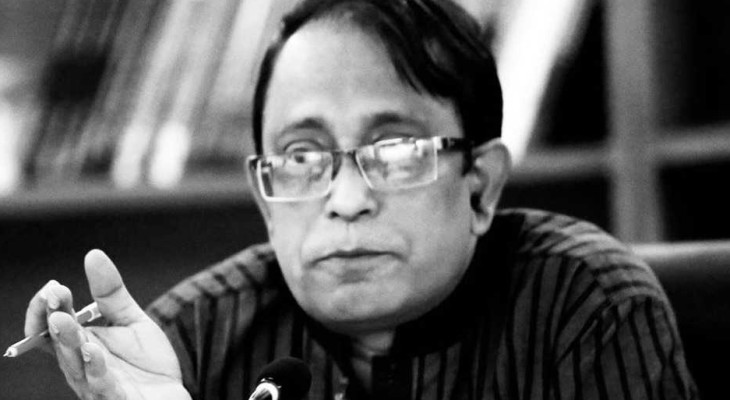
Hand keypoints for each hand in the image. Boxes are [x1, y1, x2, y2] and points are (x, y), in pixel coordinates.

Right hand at [24, 249, 190, 399]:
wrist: (170, 396)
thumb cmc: (146, 364)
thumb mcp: (131, 320)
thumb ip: (111, 292)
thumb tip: (93, 255)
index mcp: (80, 346)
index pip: (50, 328)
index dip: (45, 309)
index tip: (54, 287)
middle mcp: (82, 366)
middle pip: (60, 344)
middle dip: (55, 320)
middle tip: (55, 298)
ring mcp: (97, 385)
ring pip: (75, 365)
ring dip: (68, 342)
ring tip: (64, 320)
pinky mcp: (117, 399)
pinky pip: (102, 388)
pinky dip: (95, 371)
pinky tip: (92, 351)